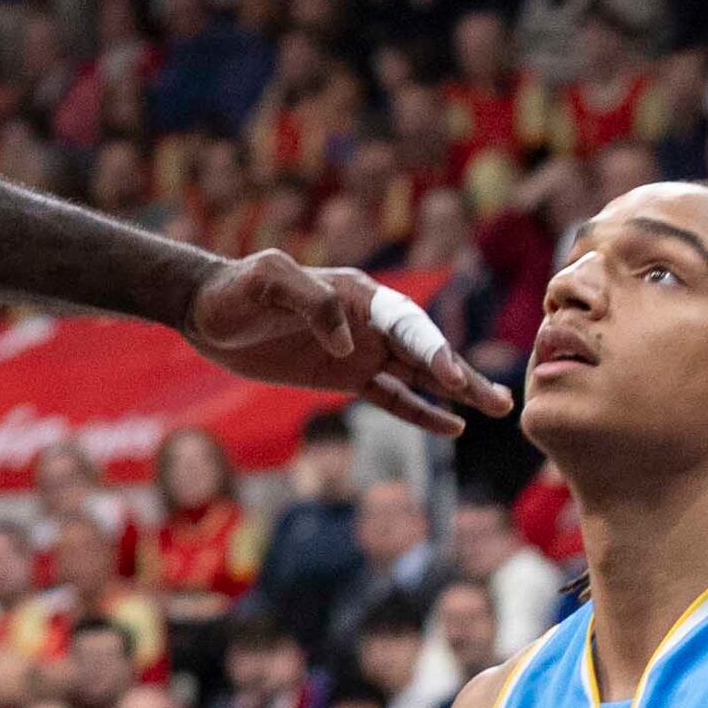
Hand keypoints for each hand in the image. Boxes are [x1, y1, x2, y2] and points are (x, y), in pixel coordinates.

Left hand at [181, 253, 508, 437]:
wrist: (206, 313)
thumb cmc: (235, 289)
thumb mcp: (265, 281)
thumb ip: (307, 300)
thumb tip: (346, 342)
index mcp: (356, 293)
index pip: (406, 324)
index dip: (431, 350)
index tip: (452, 378)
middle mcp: (367, 322)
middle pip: (425, 351)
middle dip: (462, 375)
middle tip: (501, 401)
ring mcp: (359, 351)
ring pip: (418, 375)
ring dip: (455, 393)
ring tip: (495, 410)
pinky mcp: (343, 377)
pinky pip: (391, 396)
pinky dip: (421, 411)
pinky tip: (451, 426)